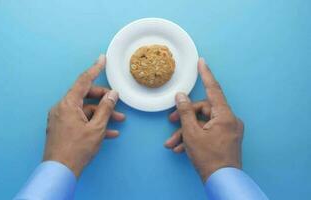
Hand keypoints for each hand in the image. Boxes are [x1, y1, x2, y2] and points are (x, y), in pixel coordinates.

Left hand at [43, 55, 124, 177]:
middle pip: (85, 96)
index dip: (95, 69)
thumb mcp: (96, 128)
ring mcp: (61, 119)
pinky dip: (93, 124)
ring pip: (85, 110)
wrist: (60, 171)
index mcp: (67, 104)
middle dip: (104, 100)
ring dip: (101, 115)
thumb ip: (106, 108)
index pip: (83, 81)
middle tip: (118, 104)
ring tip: (118, 122)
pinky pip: (80, 121)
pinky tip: (108, 133)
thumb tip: (113, 94)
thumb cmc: (76, 149)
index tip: (102, 59)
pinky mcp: (62, 128)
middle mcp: (62, 108)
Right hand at [165, 58, 243, 181]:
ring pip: (203, 123)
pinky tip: (181, 148)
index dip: (206, 75)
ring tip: (172, 143)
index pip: (214, 89)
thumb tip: (180, 96)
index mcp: (225, 116)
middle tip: (171, 121)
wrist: (221, 181)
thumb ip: (185, 112)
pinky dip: (194, 137)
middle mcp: (230, 120)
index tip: (201, 62)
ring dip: (186, 131)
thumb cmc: (208, 158)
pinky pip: (208, 132)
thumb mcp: (191, 133)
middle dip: (185, 117)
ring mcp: (228, 130)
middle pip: (203, 110)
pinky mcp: (226, 139)